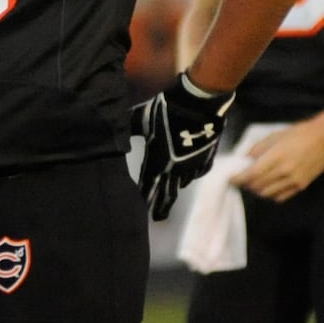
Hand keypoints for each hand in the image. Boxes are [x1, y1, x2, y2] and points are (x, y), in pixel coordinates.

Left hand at [131, 73, 234, 220]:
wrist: (197, 104)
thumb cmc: (166, 110)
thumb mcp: (142, 117)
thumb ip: (131, 126)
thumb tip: (117, 125)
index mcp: (157, 161)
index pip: (148, 186)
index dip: (145, 198)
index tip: (142, 209)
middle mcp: (175, 169)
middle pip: (167, 195)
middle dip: (161, 207)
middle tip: (158, 218)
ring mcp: (192, 166)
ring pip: (183, 183)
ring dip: (176, 188)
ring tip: (172, 195)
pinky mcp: (206, 159)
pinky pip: (197, 173)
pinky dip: (192, 175)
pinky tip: (190, 177)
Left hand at [232, 118, 323, 202]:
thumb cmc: (298, 133)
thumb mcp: (275, 136)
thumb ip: (258, 149)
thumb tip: (246, 159)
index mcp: (276, 157)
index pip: (252, 174)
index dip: (239, 178)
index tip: (231, 179)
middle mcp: (284, 172)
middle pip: (258, 186)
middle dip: (247, 184)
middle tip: (242, 179)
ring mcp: (294, 181)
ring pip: (268, 194)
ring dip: (258, 190)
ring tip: (255, 182)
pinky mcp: (301, 186)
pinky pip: (281, 197)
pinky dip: (271, 194)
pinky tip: (269, 186)